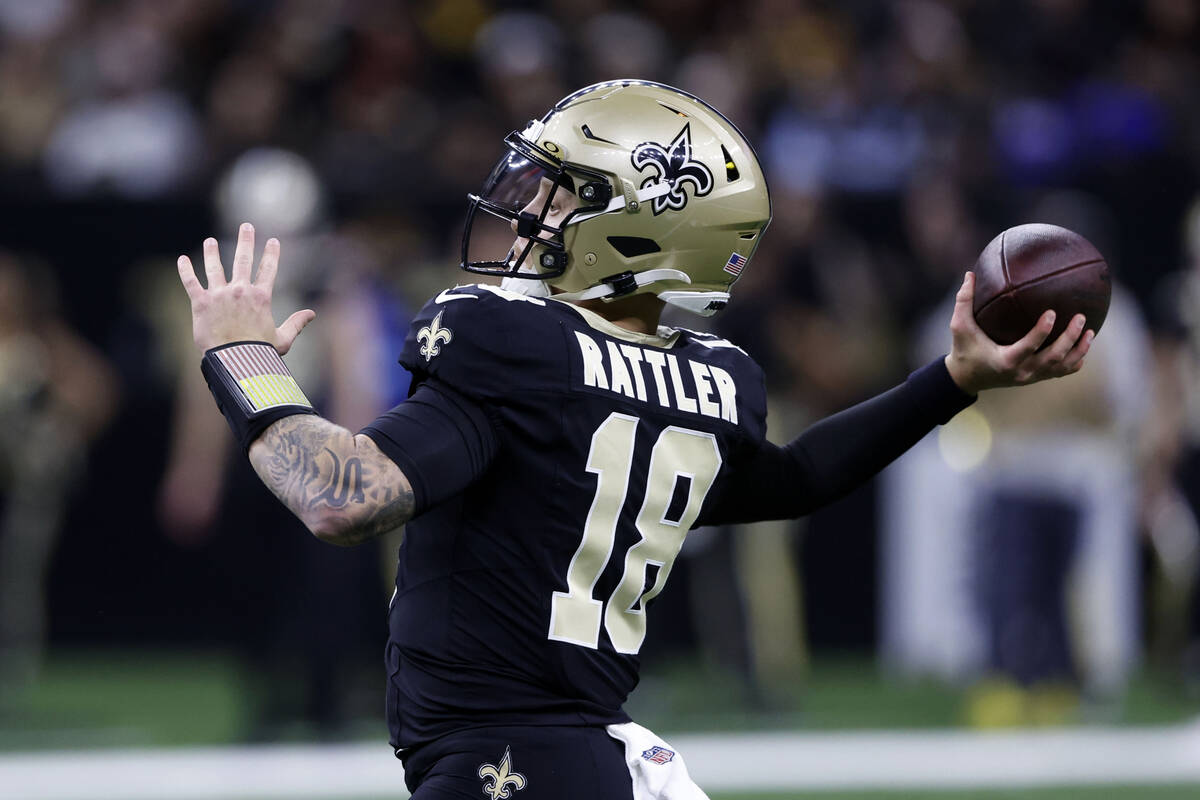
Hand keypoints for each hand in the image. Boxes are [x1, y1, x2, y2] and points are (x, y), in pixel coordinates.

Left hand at [177, 223, 314, 354]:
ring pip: (214, 267)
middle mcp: (240, 291)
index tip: (273, 241)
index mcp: (260, 297)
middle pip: (242, 259)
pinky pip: (191, 282)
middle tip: (245, 226)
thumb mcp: (283, 339)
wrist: (234, 360)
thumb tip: (312, 314)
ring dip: (212, 252)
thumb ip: (296, 323)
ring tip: (210, 242)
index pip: (268, 269)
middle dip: (245, 241)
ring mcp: (219, 295)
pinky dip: (185, 270)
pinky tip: (182, 259)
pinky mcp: (200, 303)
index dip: (271, 254)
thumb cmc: (259, 352)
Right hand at [944, 271, 1093, 394]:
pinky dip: (1075, 361)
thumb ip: (963, 301)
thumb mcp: (959, 326)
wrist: (967, 378)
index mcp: (1004, 360)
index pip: (1028, 347)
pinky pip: (1061, 372)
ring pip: (1062, 367)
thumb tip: (970, 274)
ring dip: (1078, 350)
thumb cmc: (964, 349)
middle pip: (1053, 358)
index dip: (1042, 332)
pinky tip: (1084, 346)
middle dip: (1070, 339)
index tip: (1052, 312)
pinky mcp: (1036, 378)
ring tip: (1091, 331)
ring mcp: (1031, 377)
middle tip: (1080, 317)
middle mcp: (1021, 372)